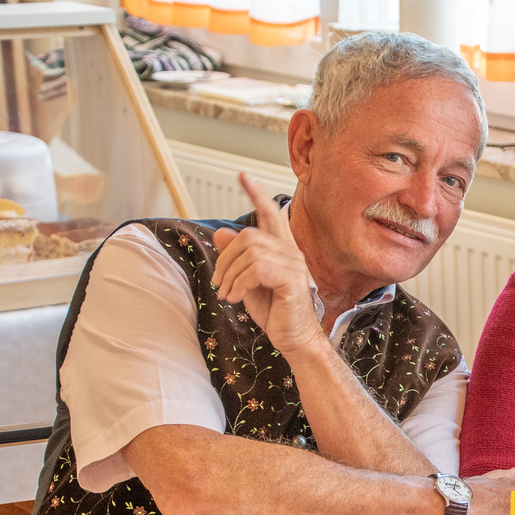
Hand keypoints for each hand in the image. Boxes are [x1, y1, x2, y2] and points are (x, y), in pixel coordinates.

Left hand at [212, 172, 321, 353]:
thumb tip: (221, 233)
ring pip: (250, 252)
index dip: (257, 193)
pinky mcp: (291, 281)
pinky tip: (236, 298)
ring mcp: (294, 266)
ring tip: (228, 294)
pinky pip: (257, 269)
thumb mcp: (248, 282)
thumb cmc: (276, 312)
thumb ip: (236, 259)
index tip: (243, 175)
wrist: (295, 339)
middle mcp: (291, 253)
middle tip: (219, 284)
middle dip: (225, 258)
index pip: (270, 214)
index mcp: (282, 250)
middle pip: (248, 236)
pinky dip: (239, 283)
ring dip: (230, 275)